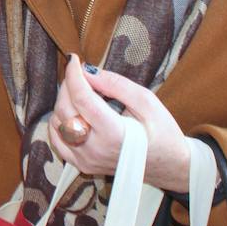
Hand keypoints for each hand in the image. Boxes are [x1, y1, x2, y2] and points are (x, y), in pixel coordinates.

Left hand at [49, 55, 191, 191]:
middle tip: (81, 74)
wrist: (169, 166)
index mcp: (114, 134)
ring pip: (58, 123)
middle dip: (68, 85)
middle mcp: (95, 150)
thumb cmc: (162, 132)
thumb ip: (117, 85)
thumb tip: (89, 71)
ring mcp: (86, 160)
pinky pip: (57, 140)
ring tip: (82, 92)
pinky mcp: (82, 165)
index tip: (74, 59)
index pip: (82, 99)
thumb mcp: (147, 102)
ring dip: (63, 102)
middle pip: (66, 109)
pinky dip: (59, 121)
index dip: (74, 75)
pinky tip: (73, 111)